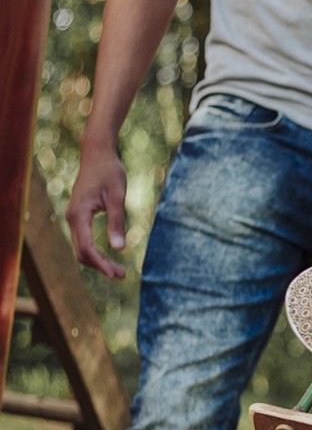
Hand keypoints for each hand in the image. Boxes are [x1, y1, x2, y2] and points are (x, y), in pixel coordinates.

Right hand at [66, 143, 128, 278]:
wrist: (97, 153)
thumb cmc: (109, 171)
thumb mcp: (117, 196)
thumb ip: (117, 222)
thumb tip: (120, 249)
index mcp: (79, 214)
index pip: (87, 248)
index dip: (101, 264)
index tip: (116, 274)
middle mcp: (72, 218)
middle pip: (82, 252)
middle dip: (100, 266)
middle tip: (122, 275)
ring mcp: (73, 217)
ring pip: (82, 248)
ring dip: (98, 261)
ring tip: (119, 270)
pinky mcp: (78, 216)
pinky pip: (83, 240)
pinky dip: (95, 251)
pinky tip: (109, 255)